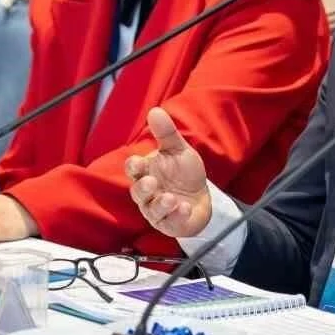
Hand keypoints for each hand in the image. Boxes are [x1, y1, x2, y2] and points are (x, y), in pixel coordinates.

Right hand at [126, 106, 212, 237]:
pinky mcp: (170, 224)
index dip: (134, 166)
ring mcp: (157, 210)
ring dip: (161, 204)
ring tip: (171, 198)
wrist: (201, 197)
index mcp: (146, 172)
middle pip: (137, 192)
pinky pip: (170, 222)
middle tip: (151, 182)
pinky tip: (185, 208)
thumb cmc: (183, 173)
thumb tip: (155, 110)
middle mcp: (147, 193)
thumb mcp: (178, 150)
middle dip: (143, 188)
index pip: (133, 169)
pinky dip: (177, 216)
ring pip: (152, 210)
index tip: (138, 162)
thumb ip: (166, 133)